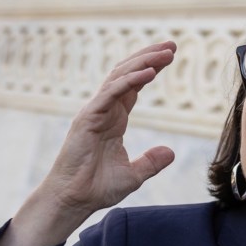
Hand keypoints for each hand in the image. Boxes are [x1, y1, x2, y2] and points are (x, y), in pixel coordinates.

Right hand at [44, 41, 177, 216]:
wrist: (73, 200)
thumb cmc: (96, 188)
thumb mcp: (134, 175)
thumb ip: (151, 162)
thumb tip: (171, 152)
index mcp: (113, 119)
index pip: (133, 86)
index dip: (150, 69)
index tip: (169, 56)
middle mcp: (103, 110)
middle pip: (127, 74)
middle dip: (149, 57)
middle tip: (172, 45)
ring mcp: (94, 112)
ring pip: (119, 78)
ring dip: (143, 62)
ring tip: (165, 53)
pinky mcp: (87, 118)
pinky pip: (111, 93)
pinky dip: (130, 81)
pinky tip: (149, 73)